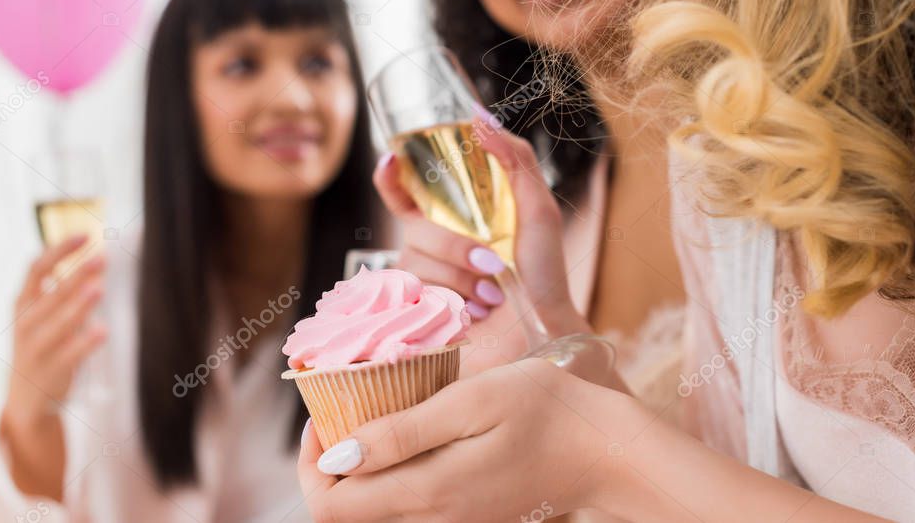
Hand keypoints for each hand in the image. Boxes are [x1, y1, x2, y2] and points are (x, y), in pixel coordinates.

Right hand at [0, 236, 106, 498]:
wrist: (25, 399)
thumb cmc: (42, 346)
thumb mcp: (43, 315)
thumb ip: (63, 290)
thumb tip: (95, 258)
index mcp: (23, 303)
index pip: (37, 268)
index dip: (60, 250)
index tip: (85, 235)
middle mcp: (25, 322)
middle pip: (52, 293)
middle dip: (77, 275)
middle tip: (103, 258)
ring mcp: (35, 348)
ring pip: (58, 323)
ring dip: (78, 305)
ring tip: (99, 288)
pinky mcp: (50, 371)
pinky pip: (69, 354)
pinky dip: (84, 342)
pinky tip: (103, 330)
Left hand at [297, 357, 632, 521]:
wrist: (605, 451)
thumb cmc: (544, 412)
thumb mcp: (471, 402)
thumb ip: (402, 432)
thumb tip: (336, 455)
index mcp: (428, 492)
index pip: (331, 506)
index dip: (310, 463)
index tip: (322, 417)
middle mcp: (434, 520)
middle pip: (347, 515)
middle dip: (329, 465)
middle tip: (343, 411)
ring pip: (375, 514)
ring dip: (359, 471)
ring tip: (374, 416)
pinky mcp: (467, 517)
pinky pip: (407, 509)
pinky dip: (390, 478)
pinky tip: (410, 435)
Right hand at [373, 114, 588, 373]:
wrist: (545, 323)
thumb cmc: (543, 267)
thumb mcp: (537, 204)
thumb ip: (513, 158)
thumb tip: (480, 118)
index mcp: (450, 215)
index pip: (402, 190)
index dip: (388, 175)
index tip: (391, 159)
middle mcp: (428, 242)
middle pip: (413, 228)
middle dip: (455, 246)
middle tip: (494, 263)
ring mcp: (421, 276)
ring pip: (416, 263)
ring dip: (462, 277)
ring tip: (494, 291)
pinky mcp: (420, 308)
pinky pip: (420, 294)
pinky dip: (457, 299)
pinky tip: (480, 308)